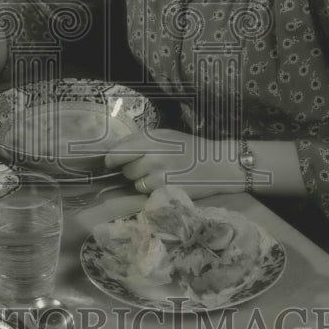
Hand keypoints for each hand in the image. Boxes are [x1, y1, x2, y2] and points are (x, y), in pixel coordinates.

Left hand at [104, 129, 244, 198]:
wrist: (217, 165)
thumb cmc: (189, 147)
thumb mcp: (164, 135)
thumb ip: (140, 140)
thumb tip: (115, 150)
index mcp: (151, 139)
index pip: (118, 152)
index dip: (111, 159)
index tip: (110, 162)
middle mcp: (153, 157)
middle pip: (126, 170)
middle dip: (132, 169)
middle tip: (145, 167)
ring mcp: (160, 177)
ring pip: (135, 184)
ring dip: (141, 181)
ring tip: (157, 175)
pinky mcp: (166, 192)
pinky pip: (147, 193)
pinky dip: (152, 191)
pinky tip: (164, 183)